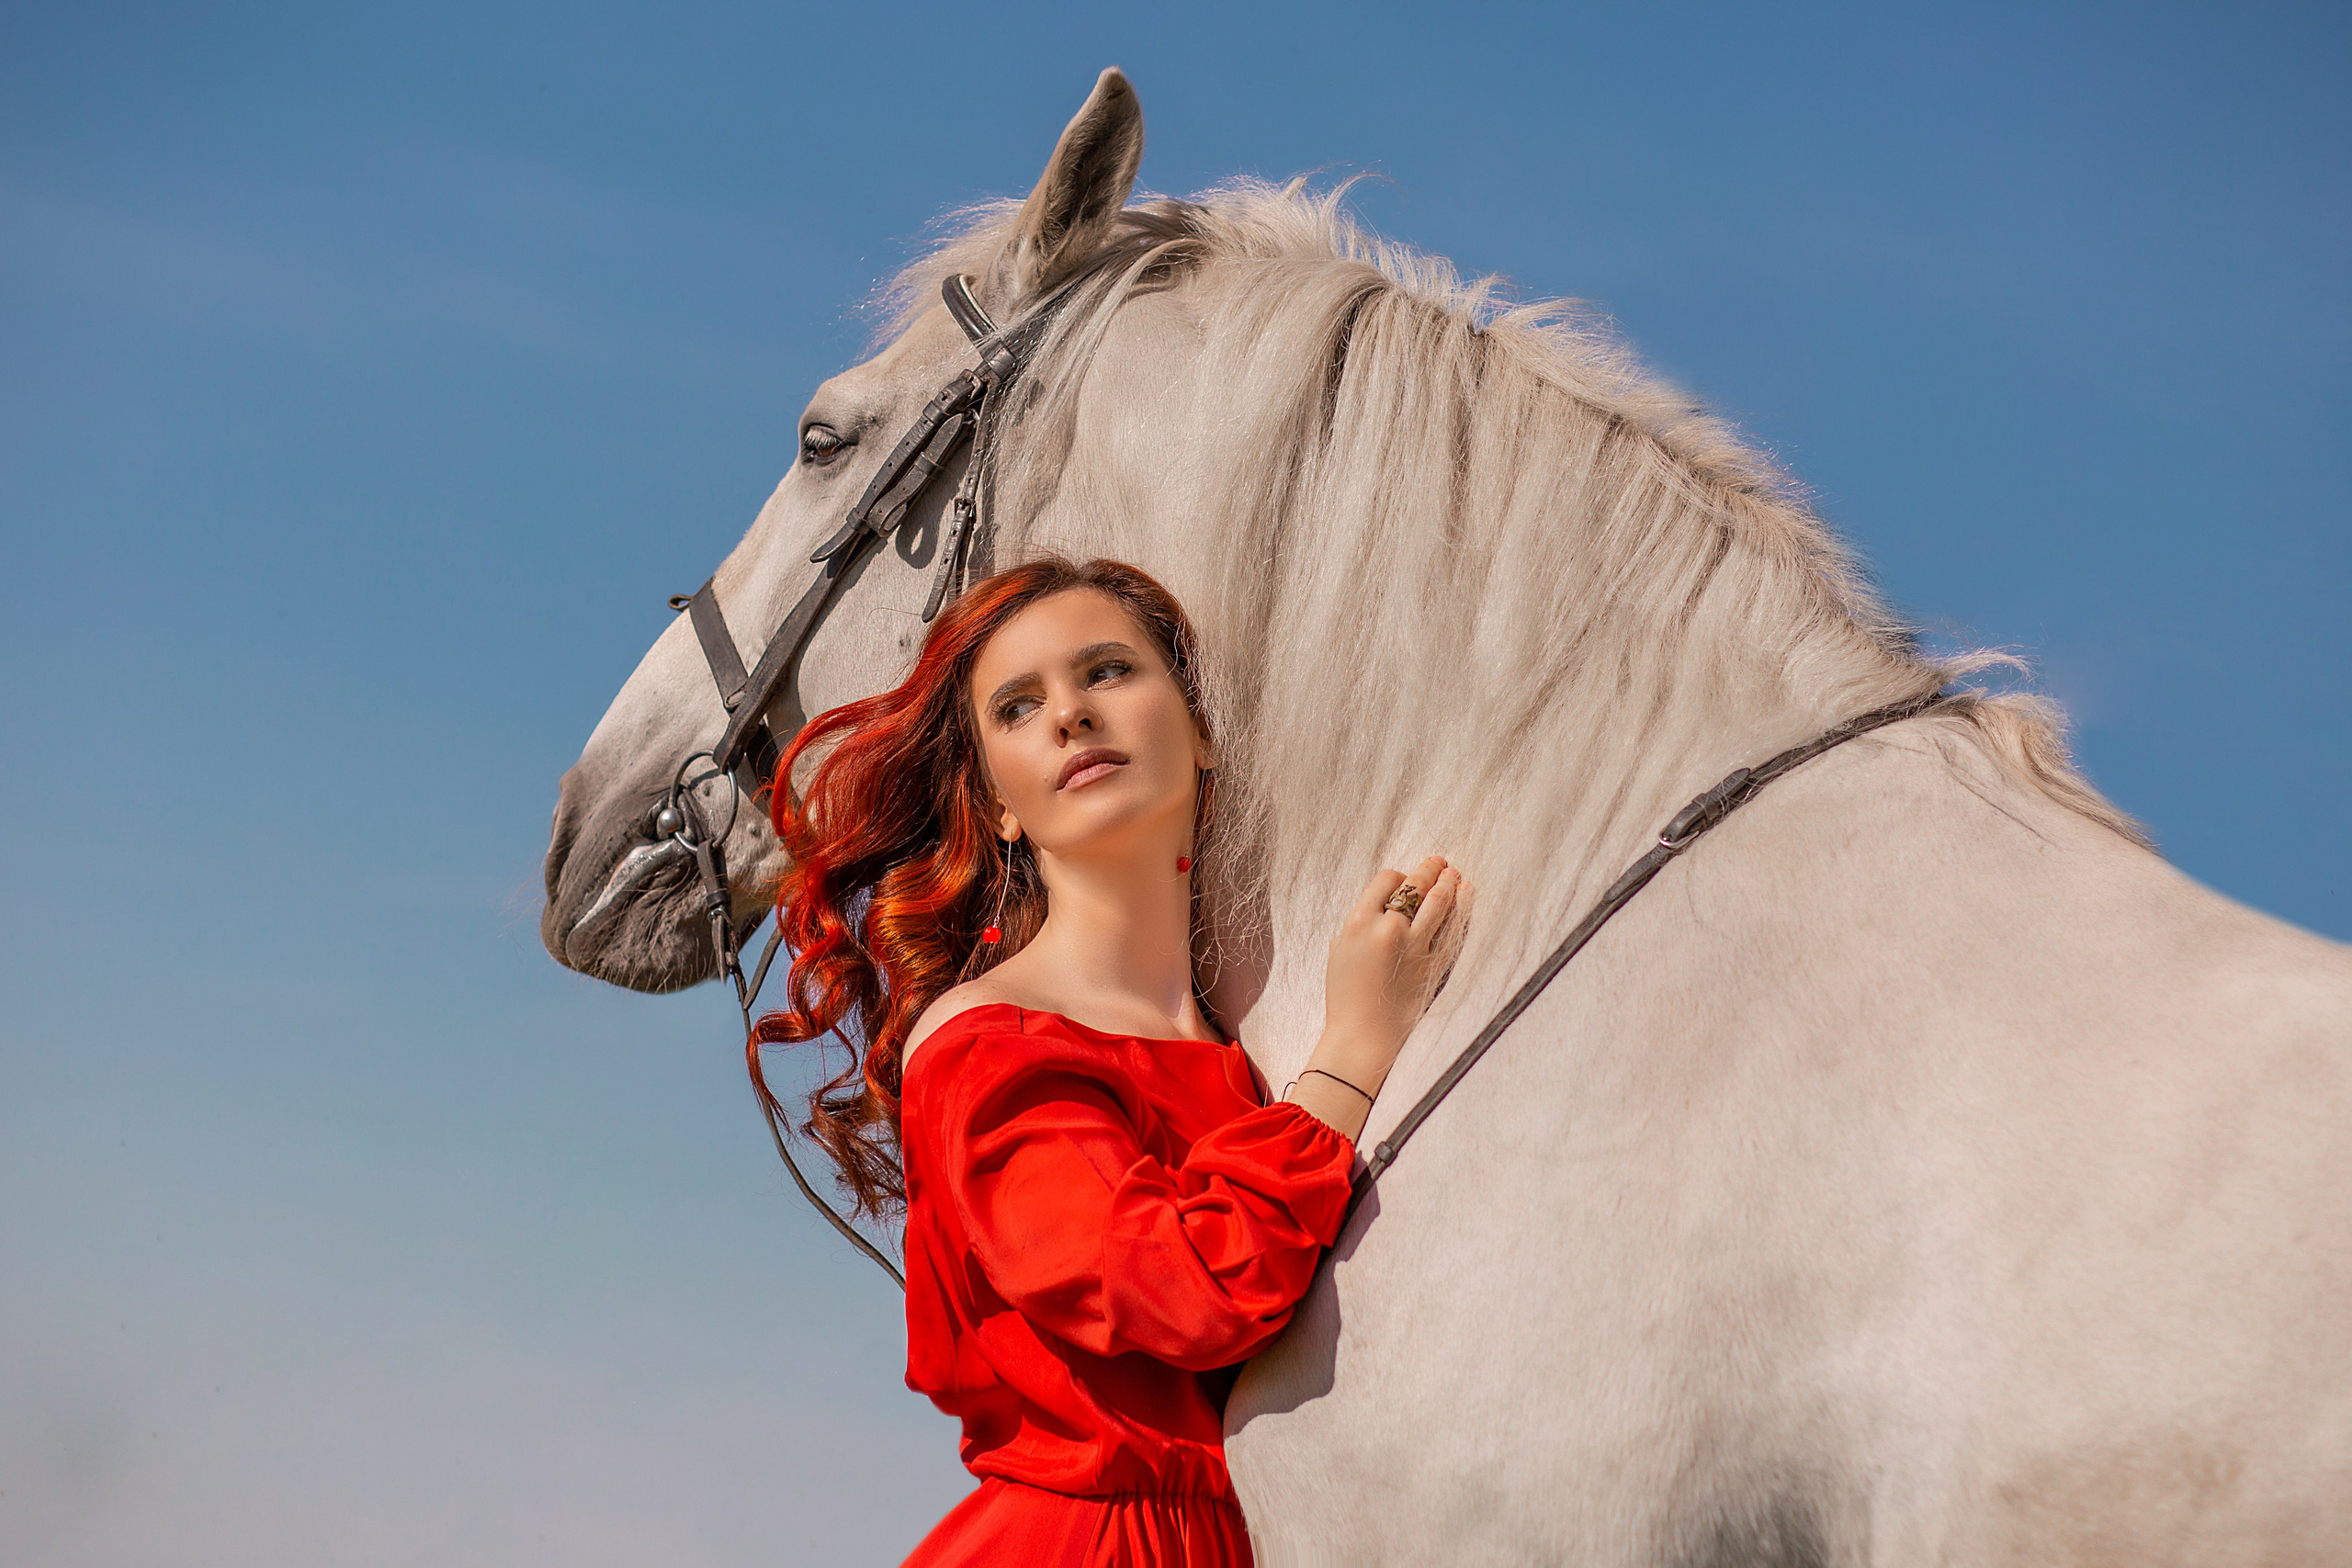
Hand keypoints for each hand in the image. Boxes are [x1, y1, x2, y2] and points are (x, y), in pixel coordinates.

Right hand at [1287, 856, 1470, 1140]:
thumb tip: (1382, 903)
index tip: (1406, 878)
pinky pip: (1451, 930)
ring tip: (1455, 875)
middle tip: (1440, 863)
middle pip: (1415, 886)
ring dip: (1449, 884)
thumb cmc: (1345, 997)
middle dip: (1429, 870)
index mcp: (1358, 922)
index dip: (1399, 876)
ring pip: (1438, 903)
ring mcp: (1414, 947)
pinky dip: (1461, 910)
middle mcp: (1387, 929)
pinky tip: (1466, 895)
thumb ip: (1360, 924)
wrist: (1362, 1036)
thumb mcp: (1339, 951)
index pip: (1386, 880)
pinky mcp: (1433, 965)